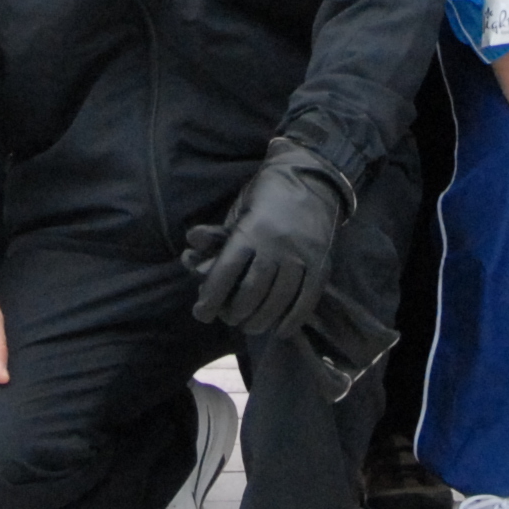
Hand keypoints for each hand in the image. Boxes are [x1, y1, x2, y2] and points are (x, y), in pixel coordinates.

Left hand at [182, 143, 350, 338]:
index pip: (226, 272)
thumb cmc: (265, 196)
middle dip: (235, 312)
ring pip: (278, 300)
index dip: (212, 297)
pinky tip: (280, 330)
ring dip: (260, 320)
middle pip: (251, 291)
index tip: (201, 314)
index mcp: (251, 229)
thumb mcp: (238, 210)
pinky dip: (292, 320)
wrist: (311, 178)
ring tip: (250, 326)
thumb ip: (218, 239)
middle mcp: (277, 244)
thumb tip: (187, 259)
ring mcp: (301, 256)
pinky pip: (306, 300)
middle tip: (228, 318)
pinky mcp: (321, 264)